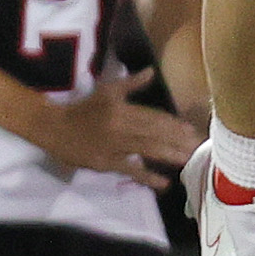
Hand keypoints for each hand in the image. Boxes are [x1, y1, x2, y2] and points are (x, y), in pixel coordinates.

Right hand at [31, 72, 198, 190]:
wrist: (56, 128)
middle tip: (198, 147)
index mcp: (122, 109)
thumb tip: (151, 72)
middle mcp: (122, 127)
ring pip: (147, 150)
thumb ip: (131, 83)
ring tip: (187, 160)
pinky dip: (147, 176)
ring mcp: (115, 147)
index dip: (173, 124)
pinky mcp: (107, 163)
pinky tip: (164, 183)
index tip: (191, 130)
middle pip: (154, 134)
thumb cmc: (83, 108)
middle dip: (177, 140)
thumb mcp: (107, 91)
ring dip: (169, 155)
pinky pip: (130, 171)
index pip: (153, 117)